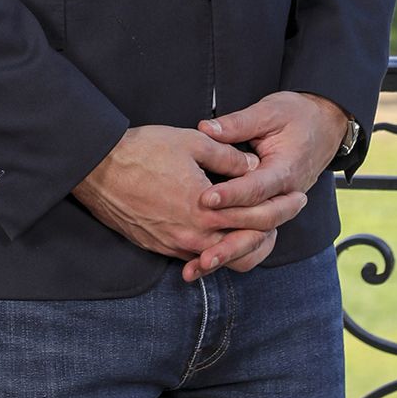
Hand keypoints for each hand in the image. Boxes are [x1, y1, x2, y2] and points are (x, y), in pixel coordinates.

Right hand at [72, 125, 305, 281]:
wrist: (96, 170)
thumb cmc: (142, 151)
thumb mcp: (192, 143)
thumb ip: (228, 157)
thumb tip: (252, 167)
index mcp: (207, 211)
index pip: (257, 217)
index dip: (282, 207)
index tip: (299, 197)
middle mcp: (194, 236)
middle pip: (244, 241)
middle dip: (271, 226)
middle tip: (289, 211)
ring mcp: (174, 245)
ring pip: (221, 253)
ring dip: (243, 239)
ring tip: (261, 225)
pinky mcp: (158, 247)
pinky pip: (196, 254)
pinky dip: (215, 247)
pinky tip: (223, 235)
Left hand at [194, 93, 347, 274]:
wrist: (325, 125)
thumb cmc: (296, 115)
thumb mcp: (269, 111)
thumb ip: (238, 123)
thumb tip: (206, 128)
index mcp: (286, 169)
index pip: (258, 187)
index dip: (231, 195)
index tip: (204, 199)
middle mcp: (288, 194)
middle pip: (261, 221)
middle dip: (229, 233)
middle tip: (199, 242)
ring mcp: (282, 207)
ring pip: (260, 239)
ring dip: (231, 253)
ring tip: (200, 265)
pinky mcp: (273, 212)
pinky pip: (257, 239)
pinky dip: (235, 253)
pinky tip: (208, 263)